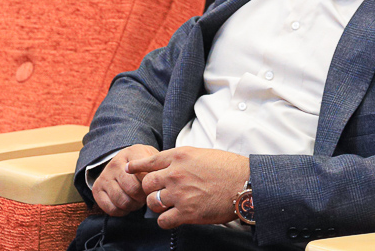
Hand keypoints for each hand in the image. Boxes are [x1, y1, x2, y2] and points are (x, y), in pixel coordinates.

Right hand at [92, 144, 159, 216]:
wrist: (124, 162)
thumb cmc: (143, 164)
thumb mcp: (152, 159)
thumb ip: (157, 168)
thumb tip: (160, 182)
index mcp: (132, 153)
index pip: (143, 174)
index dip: (151, 185)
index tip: (154, 186)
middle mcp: (115, 163)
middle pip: (133, 189)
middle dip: (143, 197)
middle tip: (145, 196)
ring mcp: (104, 176)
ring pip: (122, 201)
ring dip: (133, 205)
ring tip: (137, 200)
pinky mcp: (97, 189)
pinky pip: (111, 209)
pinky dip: (122, 211)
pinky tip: (127, 205)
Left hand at [126, 147, 249, 228]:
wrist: (245, 183)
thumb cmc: (228, 168)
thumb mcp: (202, 154)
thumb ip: (183, 160)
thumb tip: (170, 167)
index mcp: (180, 156)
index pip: (149, 161)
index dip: (137, 167)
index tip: (129, 170)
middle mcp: (176, 173)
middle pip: (147, 184)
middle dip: (151, 190)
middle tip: (159, 194)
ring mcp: (180, 193)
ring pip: (152, 202)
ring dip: (158, 206)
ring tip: (169, 206)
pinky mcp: (186, 212)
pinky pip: (163, 220)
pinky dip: (166, 221)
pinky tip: (173, 218)